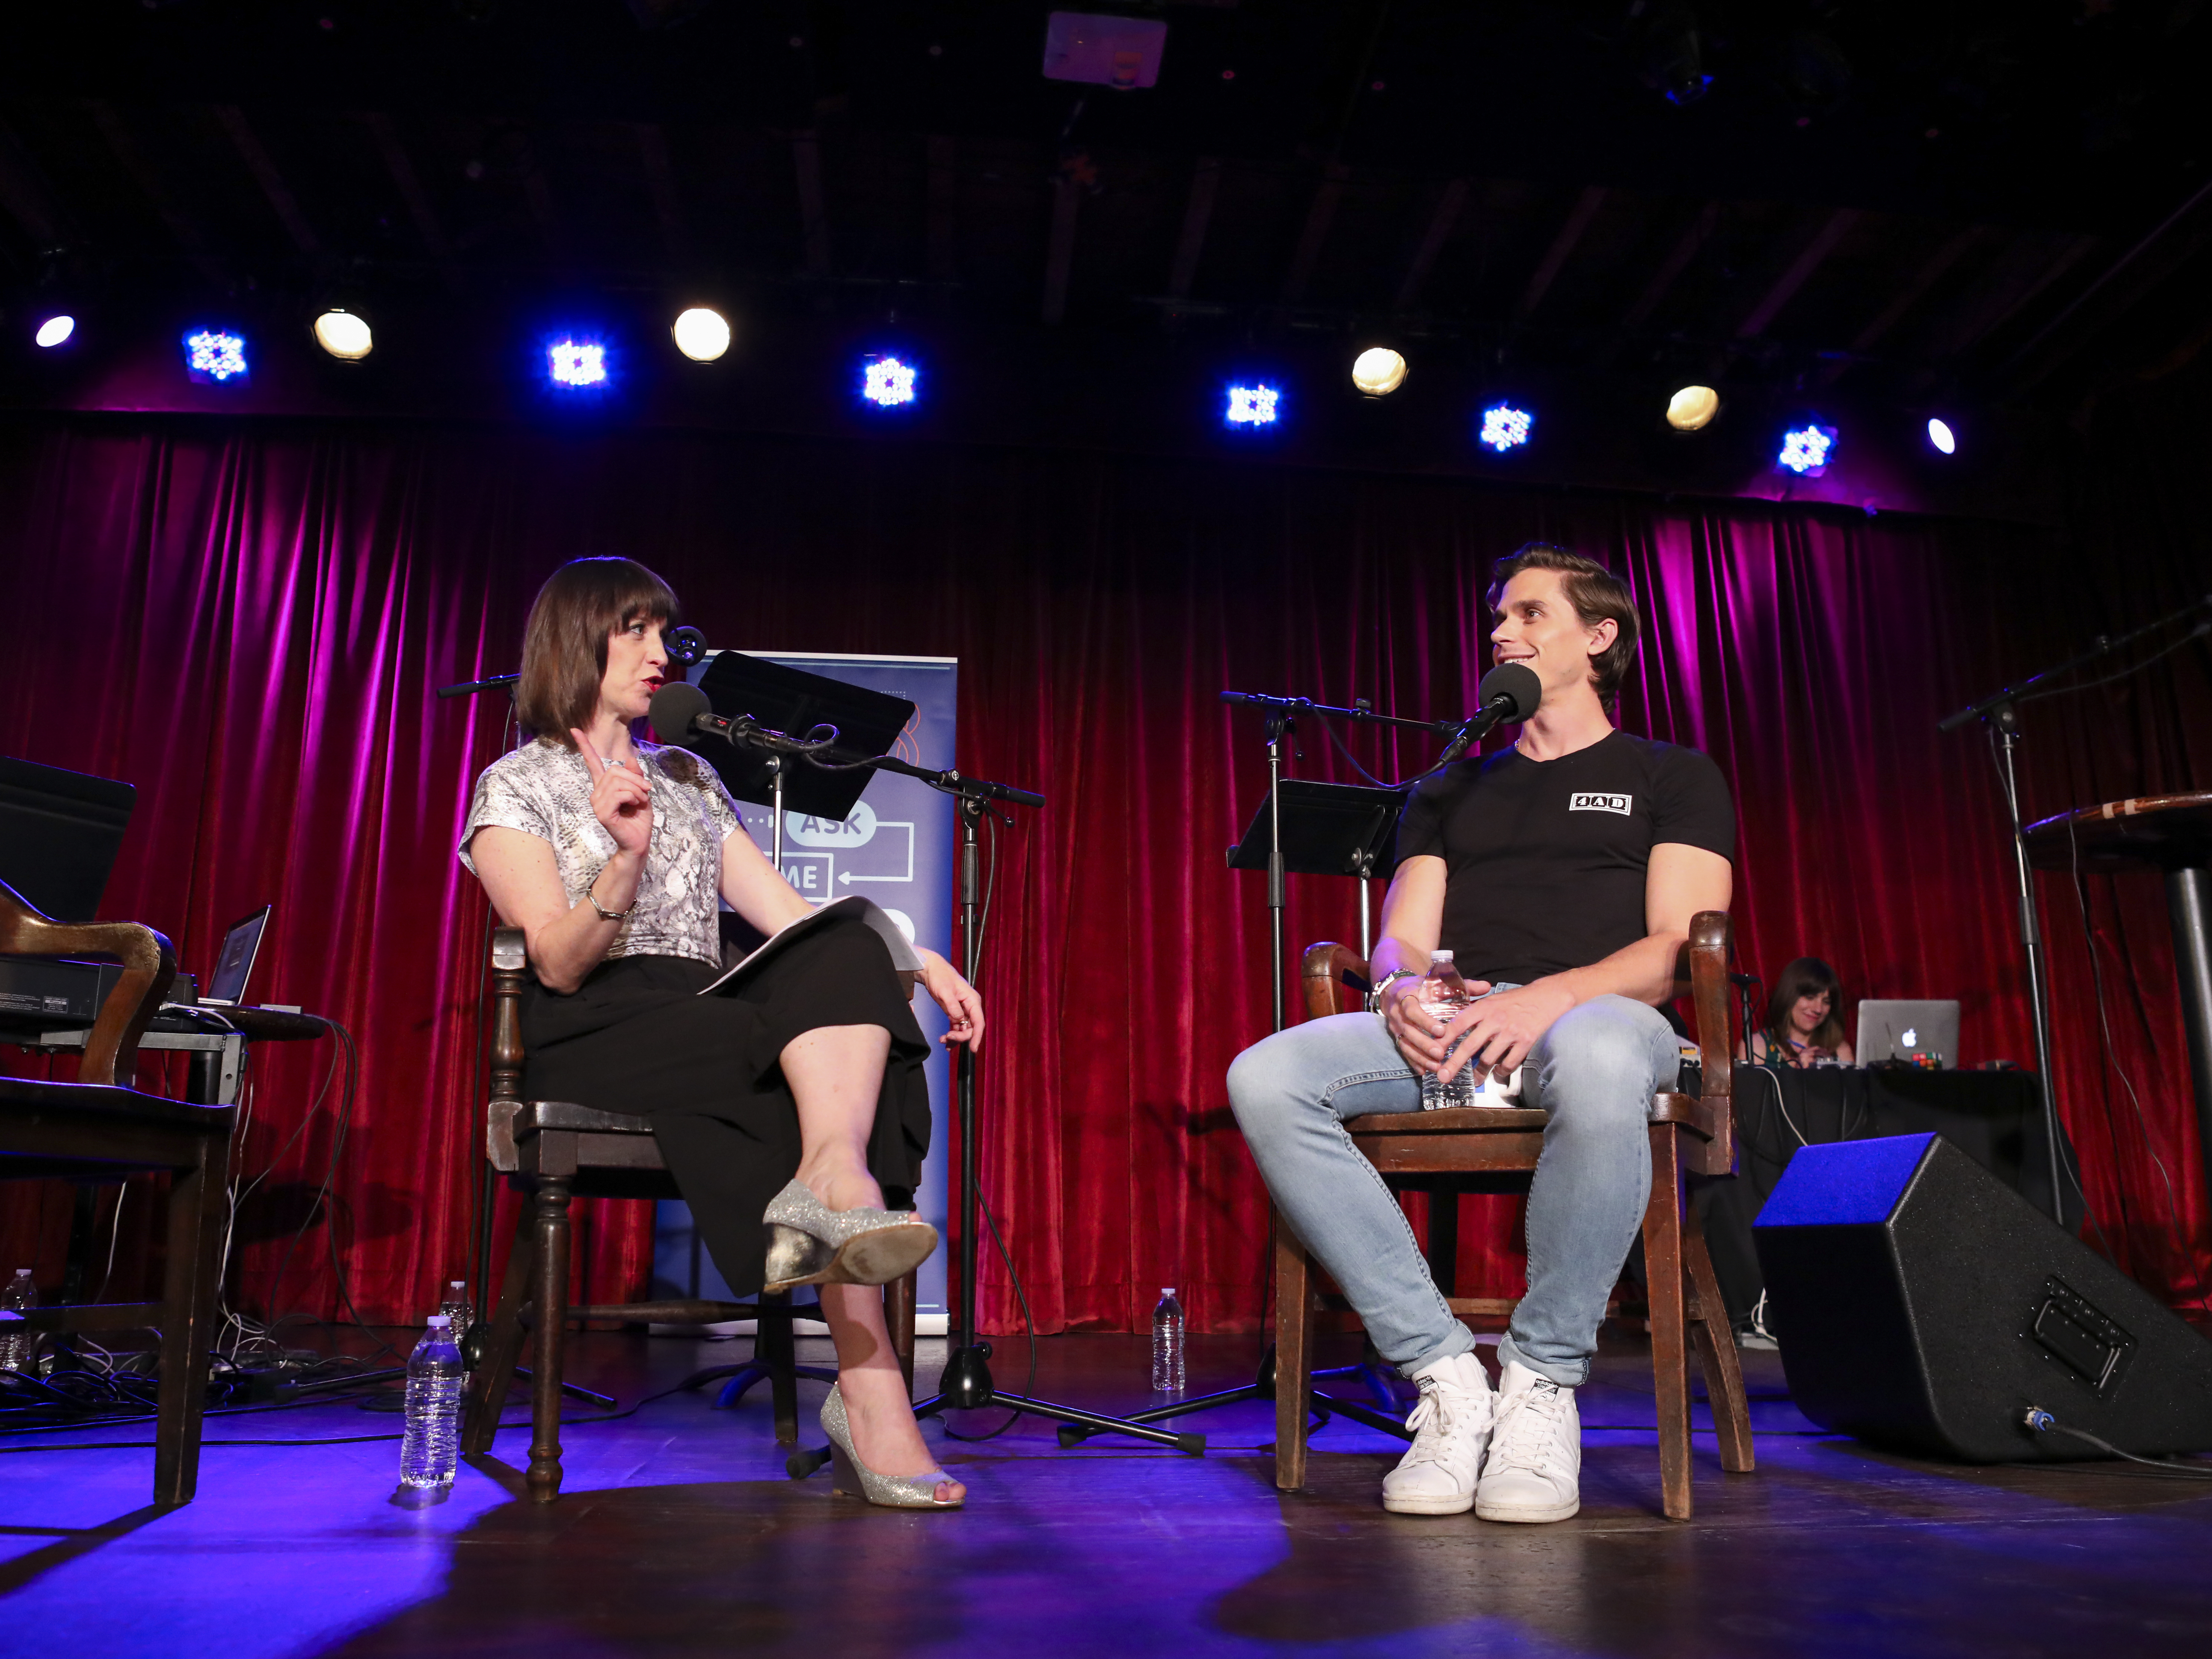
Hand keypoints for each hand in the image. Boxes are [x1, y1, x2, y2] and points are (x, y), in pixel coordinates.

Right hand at [572, 730, 652, 859]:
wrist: (639, 841)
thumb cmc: (639, 819)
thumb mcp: (641, 792)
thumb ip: (634, 776)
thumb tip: (629, 758)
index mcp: (604, 786)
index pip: (592, 763)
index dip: (584, 746)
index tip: (575, 730)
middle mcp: (597, 793)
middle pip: (614, 770)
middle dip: (635, 779)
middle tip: (645, 792)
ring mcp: (597, 803)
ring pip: (618, 782)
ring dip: (636, 790)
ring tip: (639, 802)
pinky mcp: (602, 813)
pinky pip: (619, 794)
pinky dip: (633, 797)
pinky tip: (634, 806)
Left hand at [916, 948, 983, 1049]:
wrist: (931, 970)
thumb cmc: (939, 977)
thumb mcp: (944, 991)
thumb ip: (952, 1006)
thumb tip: (959, 1019)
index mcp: (972, 1000)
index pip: (978, 1022)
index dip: (977, 1036)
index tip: (973, 1049)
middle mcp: (970, 1006)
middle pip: (971, 1028)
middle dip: (961, 1036)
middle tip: (947, 1038)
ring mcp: (963, 1010)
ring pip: (964, 1029)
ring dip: (955, 1037)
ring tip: (943, 1040)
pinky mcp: (954, 1012)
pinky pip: (956, 1027)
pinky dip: (952, 1034)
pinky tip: (945, 1041)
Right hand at [1382, 976, 1493, 1073]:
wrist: (1395, 991)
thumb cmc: (1422, 988)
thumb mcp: (1438, 984)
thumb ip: (1462, 986)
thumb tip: (1486, 987)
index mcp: (1407, 996)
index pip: (1412, 1009)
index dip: (1425, 1021)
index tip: (1442, 1031)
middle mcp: (1397, 1012)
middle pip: (1408, 1030)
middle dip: (1423, 1044)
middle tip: (1440, 1054)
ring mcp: (1395, 1027)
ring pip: (1404, 1044)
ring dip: (1420, 1056)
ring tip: (1436, 1066)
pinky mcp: (1396, 1037)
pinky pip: (1403, 1052)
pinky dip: (1414, 1062)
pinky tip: (1426, 1071)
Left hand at [1433, 979, 1576, 1083]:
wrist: (1547, 997)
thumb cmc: (1515, 1000)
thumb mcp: (1492, 1000)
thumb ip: (1474, 1013)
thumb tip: (1453, 1029)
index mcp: (1483, 1007)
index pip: (1458, 1024)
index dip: (1444, 1039)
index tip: (1433, 1051)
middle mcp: (1495, 1020)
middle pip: (1470, 1045)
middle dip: (1454, 1064)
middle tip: (1443, 1077)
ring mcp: (1511, 1032)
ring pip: (1489, 1058)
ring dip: (1480, 1072)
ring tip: (1476, 1079)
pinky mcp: (1526, 1042)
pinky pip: (1508, 1064)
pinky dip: (1501, 1072)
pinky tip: (1498, 1073)